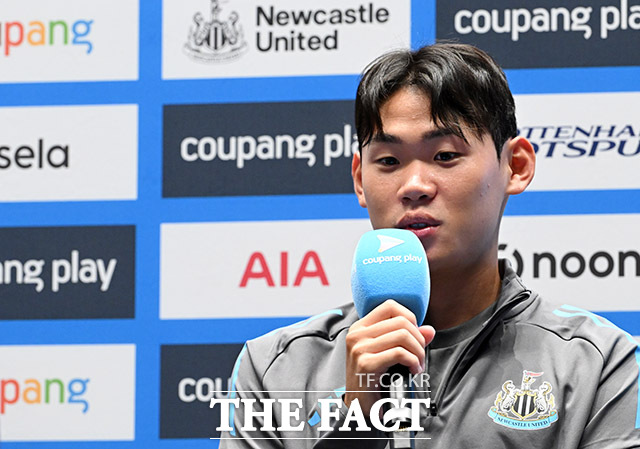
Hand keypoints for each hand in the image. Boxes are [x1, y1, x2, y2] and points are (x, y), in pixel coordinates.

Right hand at [344, 299, 435, 415]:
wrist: (359, 406)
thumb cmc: (374, 378)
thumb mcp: (389, 353)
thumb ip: (408, 339)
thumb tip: (429, 330)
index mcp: (361, 327)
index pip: (390, 306)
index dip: (409, 317)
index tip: (414, 336)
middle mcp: (357, 334)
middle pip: (401, 321)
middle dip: (418, 339)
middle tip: (420, 355)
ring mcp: (359, 348)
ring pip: (402, 336)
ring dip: (418, 352)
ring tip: (418, 364)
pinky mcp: (366, 364)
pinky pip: (399, 353)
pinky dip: (413, 362)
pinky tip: (413, 371)